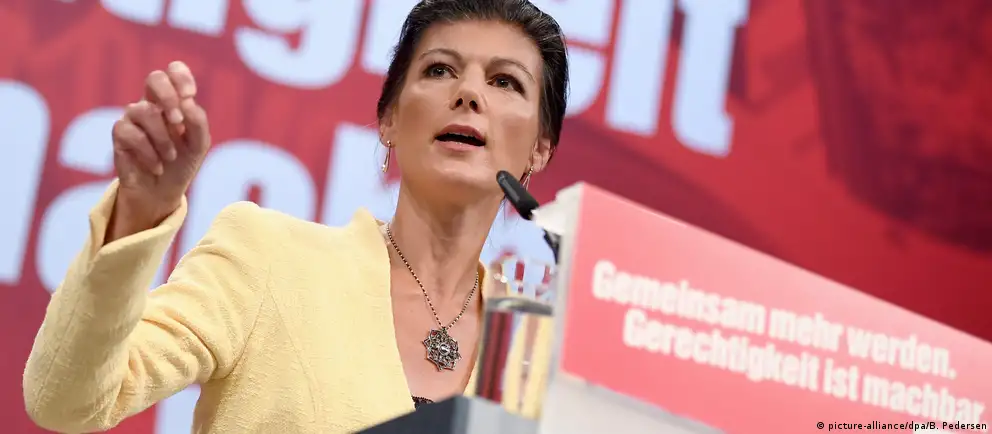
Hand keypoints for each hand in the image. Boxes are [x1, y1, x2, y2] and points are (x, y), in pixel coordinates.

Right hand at [108, 61, 210, 239]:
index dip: (180, 76)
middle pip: (154, 78)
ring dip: (163, 138)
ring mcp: (133, 118)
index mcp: (173, 101)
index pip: (173, 72)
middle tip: (178, 122)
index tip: (190, 95)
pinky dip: (149, 153)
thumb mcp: (199, 145)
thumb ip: (198, 122)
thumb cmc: (182, 164)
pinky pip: (130, 133)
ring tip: (171, 156)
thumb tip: (187, 102)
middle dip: (168, 96)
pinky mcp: (119, 135)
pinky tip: (157, 167)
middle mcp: (151, 104)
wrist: (163, 192)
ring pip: (144, 110)